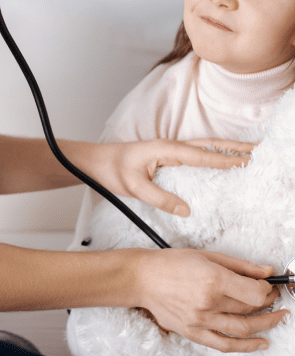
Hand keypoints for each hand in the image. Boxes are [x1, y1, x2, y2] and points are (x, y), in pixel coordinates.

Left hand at [88, 138, 254, 216]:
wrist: (97, 161)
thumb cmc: (113, 170)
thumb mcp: (134, 187)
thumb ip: (160, 198)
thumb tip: (186, 210)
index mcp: (166, 149)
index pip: (201, 156)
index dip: (224, 160)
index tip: (246, 162)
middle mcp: (171, 145)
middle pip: (209, 145)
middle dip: (234, 146)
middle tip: (257, 149)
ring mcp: (170, 148)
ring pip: (204, 146)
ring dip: (227, 148)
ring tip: (248, 151)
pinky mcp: (168, 154)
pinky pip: (196, 153)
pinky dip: (213, 154)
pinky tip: (221, 160)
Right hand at [132, 248, 288, 351]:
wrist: (143, 278)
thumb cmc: (171, 263)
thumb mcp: (207, 255)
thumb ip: (239, 265)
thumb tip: (265, 271)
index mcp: (212, 279)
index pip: (254, 293)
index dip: (267, 290)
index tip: (267, 285)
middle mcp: (208, 302)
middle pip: (250, 310)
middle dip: (267, 303)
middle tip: (273, 298)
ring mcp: (200, 320)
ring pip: (242, 329)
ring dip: (264, 325)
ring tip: (275, 318)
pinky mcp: (193, 333)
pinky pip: (225, 345)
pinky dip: (246, 346)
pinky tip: (261, 342)